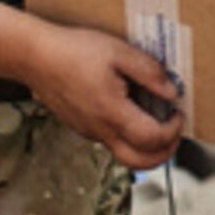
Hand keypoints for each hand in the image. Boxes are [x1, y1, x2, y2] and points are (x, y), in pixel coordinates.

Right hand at [26, 25, 183, 169]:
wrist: (35, 57)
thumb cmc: (74, 51)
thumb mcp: (118, 51)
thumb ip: (149, 72)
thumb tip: (171, 92)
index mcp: (112, 112)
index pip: (152, 139)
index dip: (173, 131)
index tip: (179, 114)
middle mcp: (100, 129)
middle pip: (139, 163)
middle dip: (164, 154)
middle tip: (175, 133)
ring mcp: (89, 131)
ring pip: (124, 154)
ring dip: (146, 147)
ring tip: (157, 122)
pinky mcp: (82, 127)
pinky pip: (110, 140)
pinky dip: (128, 135)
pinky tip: (132, 110)